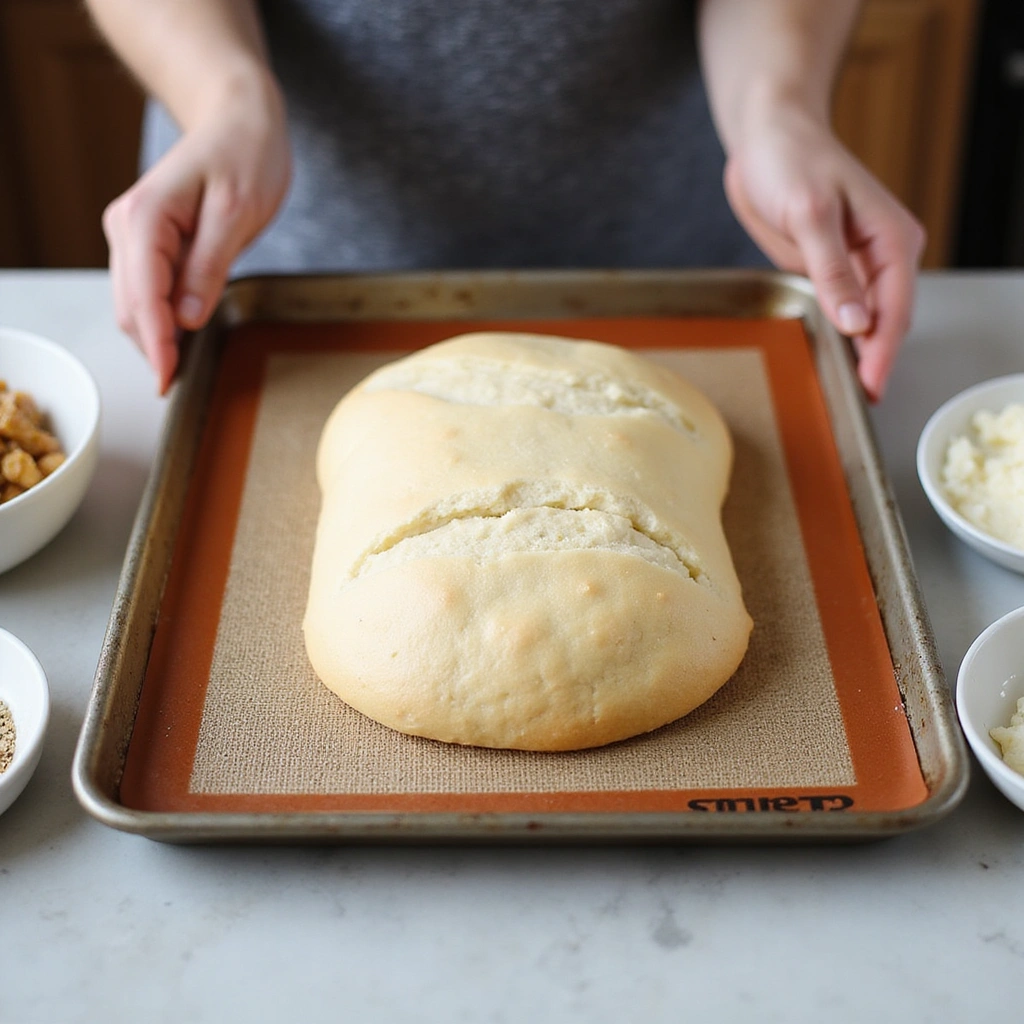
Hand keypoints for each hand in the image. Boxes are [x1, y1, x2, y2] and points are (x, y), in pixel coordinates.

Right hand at [103, 72, 290, 392]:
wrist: (239, 119)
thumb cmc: (244, 154)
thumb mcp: (238, 212)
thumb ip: (209, 266)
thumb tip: (187, 317)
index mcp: (145, 218)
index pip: (143, 297)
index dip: (157, 344)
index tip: (169, 380)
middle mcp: (128, 227)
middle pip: (131, 307)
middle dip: (155, 347)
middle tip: (184, 383)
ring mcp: (134, 236)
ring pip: (135, 304)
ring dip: (157, 337)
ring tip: (188, 365)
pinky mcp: (149, 243)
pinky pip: (149, 291)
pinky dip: (163, 318)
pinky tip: (185, 336)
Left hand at [723, 104, 924, 399]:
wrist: (767, 137)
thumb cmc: (792, 159)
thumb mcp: (810, 212)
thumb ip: (832, 269)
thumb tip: (856, 320)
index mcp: (891, 239)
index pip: (896, 307)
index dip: (883, 352)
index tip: (870, 387)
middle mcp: (881, 257)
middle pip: (886, 322)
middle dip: (873, 361)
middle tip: (852, 402)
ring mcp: (856, 267)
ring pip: (863, 322)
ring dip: (855, 355)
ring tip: (840, 392)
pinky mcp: (830, 272)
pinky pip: (837, 313)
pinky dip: (834, 338)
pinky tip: (824, 361)